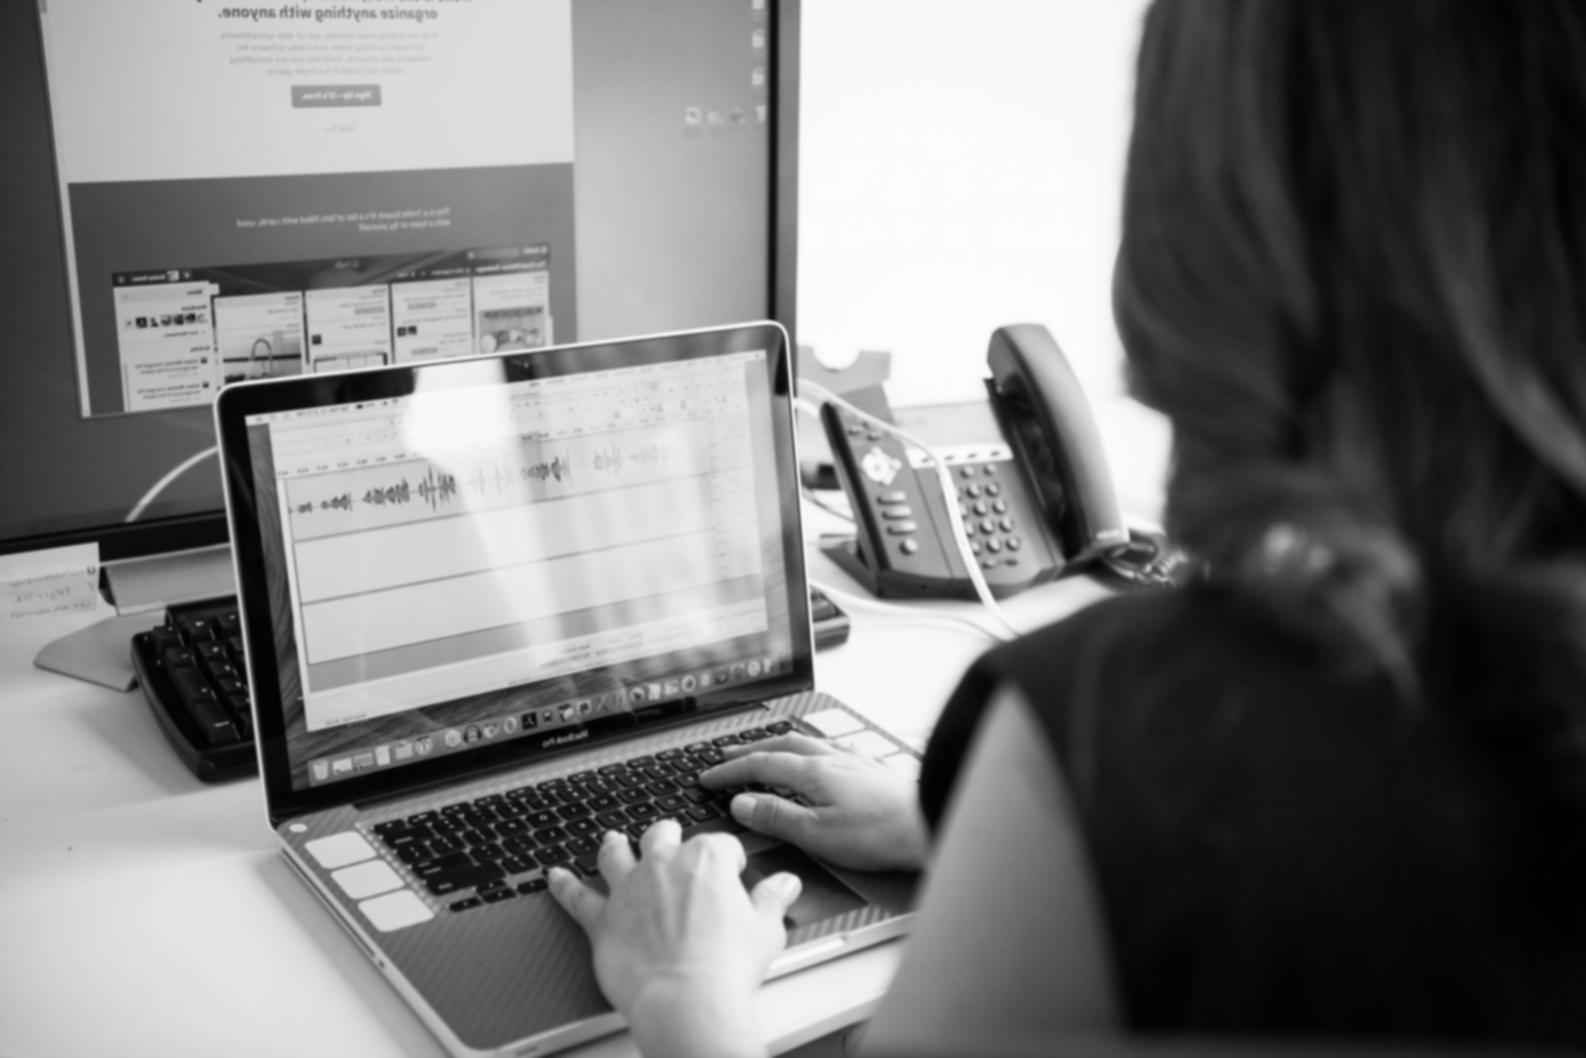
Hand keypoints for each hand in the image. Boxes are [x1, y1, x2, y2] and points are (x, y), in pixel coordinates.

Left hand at [547, 821, 800, 1057]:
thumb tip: (786, 883)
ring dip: (615, 845)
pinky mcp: (603, 919)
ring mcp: (629, 889)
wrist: (685, 1000)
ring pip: (616, 854)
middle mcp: (664, 864)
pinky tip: (554, 877)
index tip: (735, 873)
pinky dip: (563, 885)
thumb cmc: (727, 967)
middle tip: (674, 844)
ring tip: (612, 840)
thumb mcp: (766, 929)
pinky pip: (576, 896)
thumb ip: (773, 899)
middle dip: (669, 836)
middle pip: (663, 835)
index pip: (721, 844)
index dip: (730, 859)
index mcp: (707, 859)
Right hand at [702, 733, 927, 871]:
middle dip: (750, 750)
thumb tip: (741, 802)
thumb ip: (777, 816)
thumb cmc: (881, 834)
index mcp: (814, 772)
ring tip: (767, 748)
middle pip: (782, 745)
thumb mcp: (818, 833)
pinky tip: (823, 753)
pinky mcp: (873, 768)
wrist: (931, 824)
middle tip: (728, 756)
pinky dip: (815, 747)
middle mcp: (833, 759)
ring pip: (809, 742)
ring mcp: (855, 760)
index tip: (708, 777)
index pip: (761, 765)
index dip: (731, 771)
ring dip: (781, 744)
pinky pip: (835, 747)